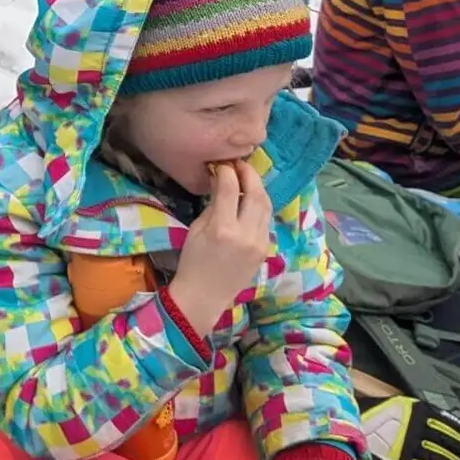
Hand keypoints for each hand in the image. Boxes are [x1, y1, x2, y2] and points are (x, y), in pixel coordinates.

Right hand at [167, 159, 271, 331]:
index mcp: (222, 228)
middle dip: (249, 174)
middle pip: (256, 193)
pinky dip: (260, 205)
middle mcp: (246, 233)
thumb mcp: (197, 229)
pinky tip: (250, 200)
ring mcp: (260, 242)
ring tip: (247, 178)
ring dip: (258, 188)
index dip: (227, 170)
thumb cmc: (192, 262)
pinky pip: (266, 220)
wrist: (205, 295)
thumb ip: (213, 205)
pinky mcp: (266, 248)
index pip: (230, 188)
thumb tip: (221, 182)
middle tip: (239, 164)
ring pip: (266, 205)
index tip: (222, 163)